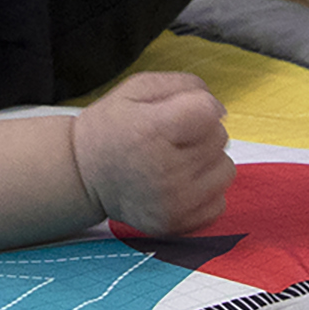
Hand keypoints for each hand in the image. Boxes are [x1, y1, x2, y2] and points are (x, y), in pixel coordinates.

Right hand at [71, 73, 233, 236]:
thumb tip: (218, 108)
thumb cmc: (111, 128)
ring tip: (176, 160)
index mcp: (152, 131)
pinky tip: (179, 182)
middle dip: (200, 131)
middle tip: (169, 137)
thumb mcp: (135, 89)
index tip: (181, 111)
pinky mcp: (180, 224)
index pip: (209, 111)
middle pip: (219, 137)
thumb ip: (182, 85)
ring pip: (226, 169)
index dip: (199, 105)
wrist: (83, 175)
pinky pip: (220, 201)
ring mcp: (175, 202)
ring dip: (207, 161)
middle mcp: (166, 171)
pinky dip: (204, 190)